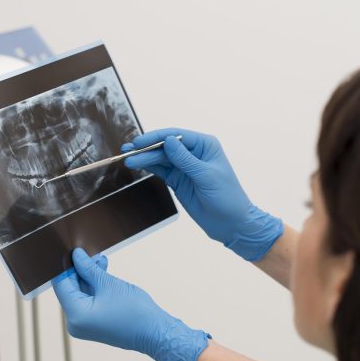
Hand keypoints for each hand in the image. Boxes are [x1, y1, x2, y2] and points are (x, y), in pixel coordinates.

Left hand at [52, 248, 210, 360]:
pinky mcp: (94, 324)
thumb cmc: (134, 310)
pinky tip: (103, 272)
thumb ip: (88, 268)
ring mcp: (85, 325)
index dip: (66, 266)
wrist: (154, 332)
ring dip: (90, 276)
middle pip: (71, 289)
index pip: (62, 285)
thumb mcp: (108, 284)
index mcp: (75, 315)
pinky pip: (89, 301)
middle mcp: (75, 323)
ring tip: (101, 260)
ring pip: (81, 294)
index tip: (73, 251)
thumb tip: (76, 255)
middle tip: (90, 253)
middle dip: (80, 270)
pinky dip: (95, 287)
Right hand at [123, 128, 282, 260]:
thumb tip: (167, 140)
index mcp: (205, 145)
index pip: (176, 136)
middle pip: (165, 146)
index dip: (157, 137)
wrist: (231, 223)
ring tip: (128, 160)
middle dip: (146, 149)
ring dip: (144, 158)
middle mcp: (194, 153)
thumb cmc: (227, 197)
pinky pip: (161, 170)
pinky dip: (149, 167)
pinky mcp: (178, 180)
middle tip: (128, 152)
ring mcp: (185, 167)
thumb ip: (185, 159)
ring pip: (161, 158)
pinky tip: (137, 165)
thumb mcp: (206, 176)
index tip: (140, 142)